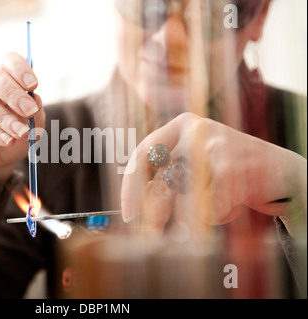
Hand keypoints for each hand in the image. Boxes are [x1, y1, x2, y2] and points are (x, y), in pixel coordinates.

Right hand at [0, 52, 44, 184]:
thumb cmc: (15, 134)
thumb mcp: (33, 124)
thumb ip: (35, 112)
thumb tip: (35, 100)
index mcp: (6, 79)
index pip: (9, 61)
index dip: (20, 70)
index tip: (33, 86)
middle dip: (14, 95)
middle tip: (29, 111)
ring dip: (6, 119)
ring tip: (22, 133)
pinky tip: (8, 141)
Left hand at [121, 113, 306, 236]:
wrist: (283, 173)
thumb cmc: (232, 172)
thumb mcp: (196, 165)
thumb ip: (168, 179)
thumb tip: (136, 208)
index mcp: (181, 125)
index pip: (143, 154)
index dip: (130, 186)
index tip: (129, 213)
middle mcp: (195, 130)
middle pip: (161, 181)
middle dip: (157, 213)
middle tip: (152, 235)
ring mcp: (212, 147)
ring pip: (184, 199)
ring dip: (198, 215)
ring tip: (219, 204)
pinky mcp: (229, 169)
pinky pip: (206, 209)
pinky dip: (217, 216)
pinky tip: (234, 204)